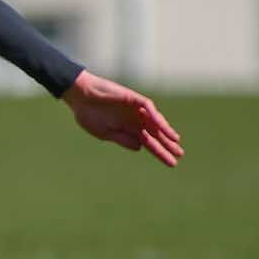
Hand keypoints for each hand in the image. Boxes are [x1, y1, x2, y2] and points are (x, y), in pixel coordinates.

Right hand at [61, 70, 184, 166]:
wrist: (79, 96)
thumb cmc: (87, 114)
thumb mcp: (104, 132)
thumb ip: (122, 139)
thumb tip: (139, 148)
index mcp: (127, 129)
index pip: (148, 142)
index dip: (159, 152)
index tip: (171, 163)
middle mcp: (135, 119)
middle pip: (155, 133)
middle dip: (167, 144)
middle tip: (179, 156)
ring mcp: (135, 109)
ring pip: (155, 121)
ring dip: (165, 130)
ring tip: (175, 141)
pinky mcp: (132, 98)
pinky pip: (148, 107)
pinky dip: (155, 116)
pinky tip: (162, 126)